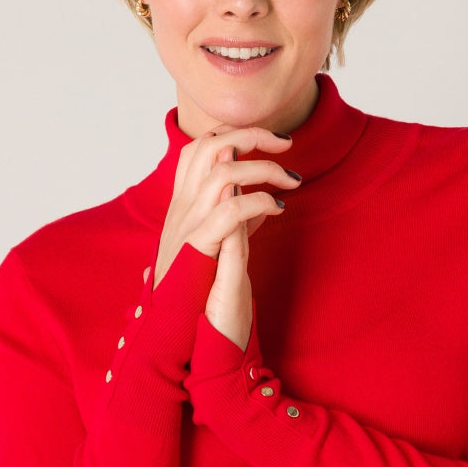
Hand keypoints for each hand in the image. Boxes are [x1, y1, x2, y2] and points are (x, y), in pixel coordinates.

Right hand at [153, 126, 299, 346]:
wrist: (176, 332)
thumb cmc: (201, 295)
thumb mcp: (223, 250)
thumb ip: (238, 223)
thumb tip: (259, 203)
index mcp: (182, 206)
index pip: (199, 149)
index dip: (232, 133)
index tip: (269, 140)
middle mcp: (181, 209)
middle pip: (209, 146)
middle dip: (252, 134)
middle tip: (286, 142)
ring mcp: (187, 225)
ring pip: (222, 170)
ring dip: (263, 167)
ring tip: (291, 179)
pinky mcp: (200, 246)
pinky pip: (231, 209)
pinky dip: (258, 201)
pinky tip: (278, 208)